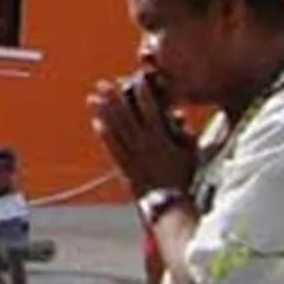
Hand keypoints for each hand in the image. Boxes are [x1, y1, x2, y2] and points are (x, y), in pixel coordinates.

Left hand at [87, 74, 195, 197]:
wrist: (169, 204)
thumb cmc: (183, 178)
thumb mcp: (190, 153)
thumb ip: (185, 132)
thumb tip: (178, 114)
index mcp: (161, 139)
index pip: (150, 109)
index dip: (143, 93)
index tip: (137, 79)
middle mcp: (143, 144)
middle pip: (125, 116)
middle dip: (114, 98)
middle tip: (103, 83)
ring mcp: (131, 155)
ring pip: (114, 129)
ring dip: (103, 113)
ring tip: (92, 98)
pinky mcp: (123, 165)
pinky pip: (111, 147)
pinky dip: (104, 135)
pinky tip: (96, 123)